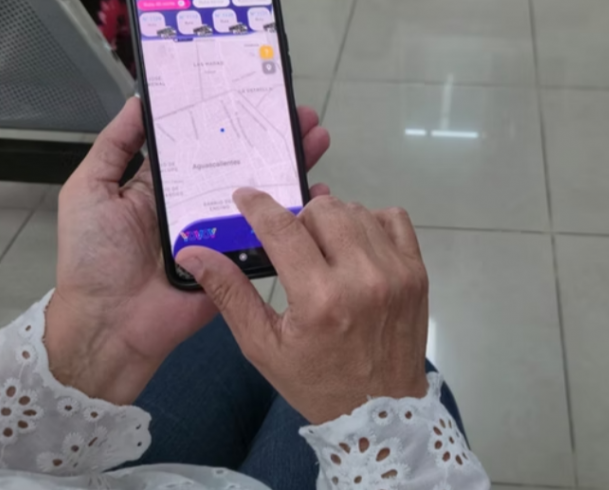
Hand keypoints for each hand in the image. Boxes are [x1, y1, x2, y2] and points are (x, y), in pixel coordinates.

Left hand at [45, 97, 330, 404]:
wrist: (111, 325)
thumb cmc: (94, 257)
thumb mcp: (89, 191)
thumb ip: (113, 146)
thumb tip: (139, 100)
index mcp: (166, 186)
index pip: (204, 143)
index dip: (229, 119)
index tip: (254, 92)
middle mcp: (198, 204)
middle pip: (241, 164)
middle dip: (272, 137)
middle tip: (300, 112)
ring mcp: (222, 233)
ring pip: (262, 194)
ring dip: (290, 167)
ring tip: (316, 138)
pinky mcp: (239, 261)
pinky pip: (270, 237)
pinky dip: (296, 216)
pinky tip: (318, 193)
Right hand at [176, 192, 429, 423]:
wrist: (381, 412)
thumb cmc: (316, 382)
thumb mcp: (263, 346)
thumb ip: (229, 294)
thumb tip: (191, 253)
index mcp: (319, 300)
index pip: (283, 228)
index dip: (258, 205)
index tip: (244, 196)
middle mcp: (362, 278)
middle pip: (323, 210)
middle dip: (299, 219)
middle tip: (292, 244)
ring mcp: (395, 272)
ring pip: (356, 211)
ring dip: (333, 221)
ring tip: (324, 249)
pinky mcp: (417, 272)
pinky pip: (393, 218)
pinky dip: (371, 222)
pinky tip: (357, 248)